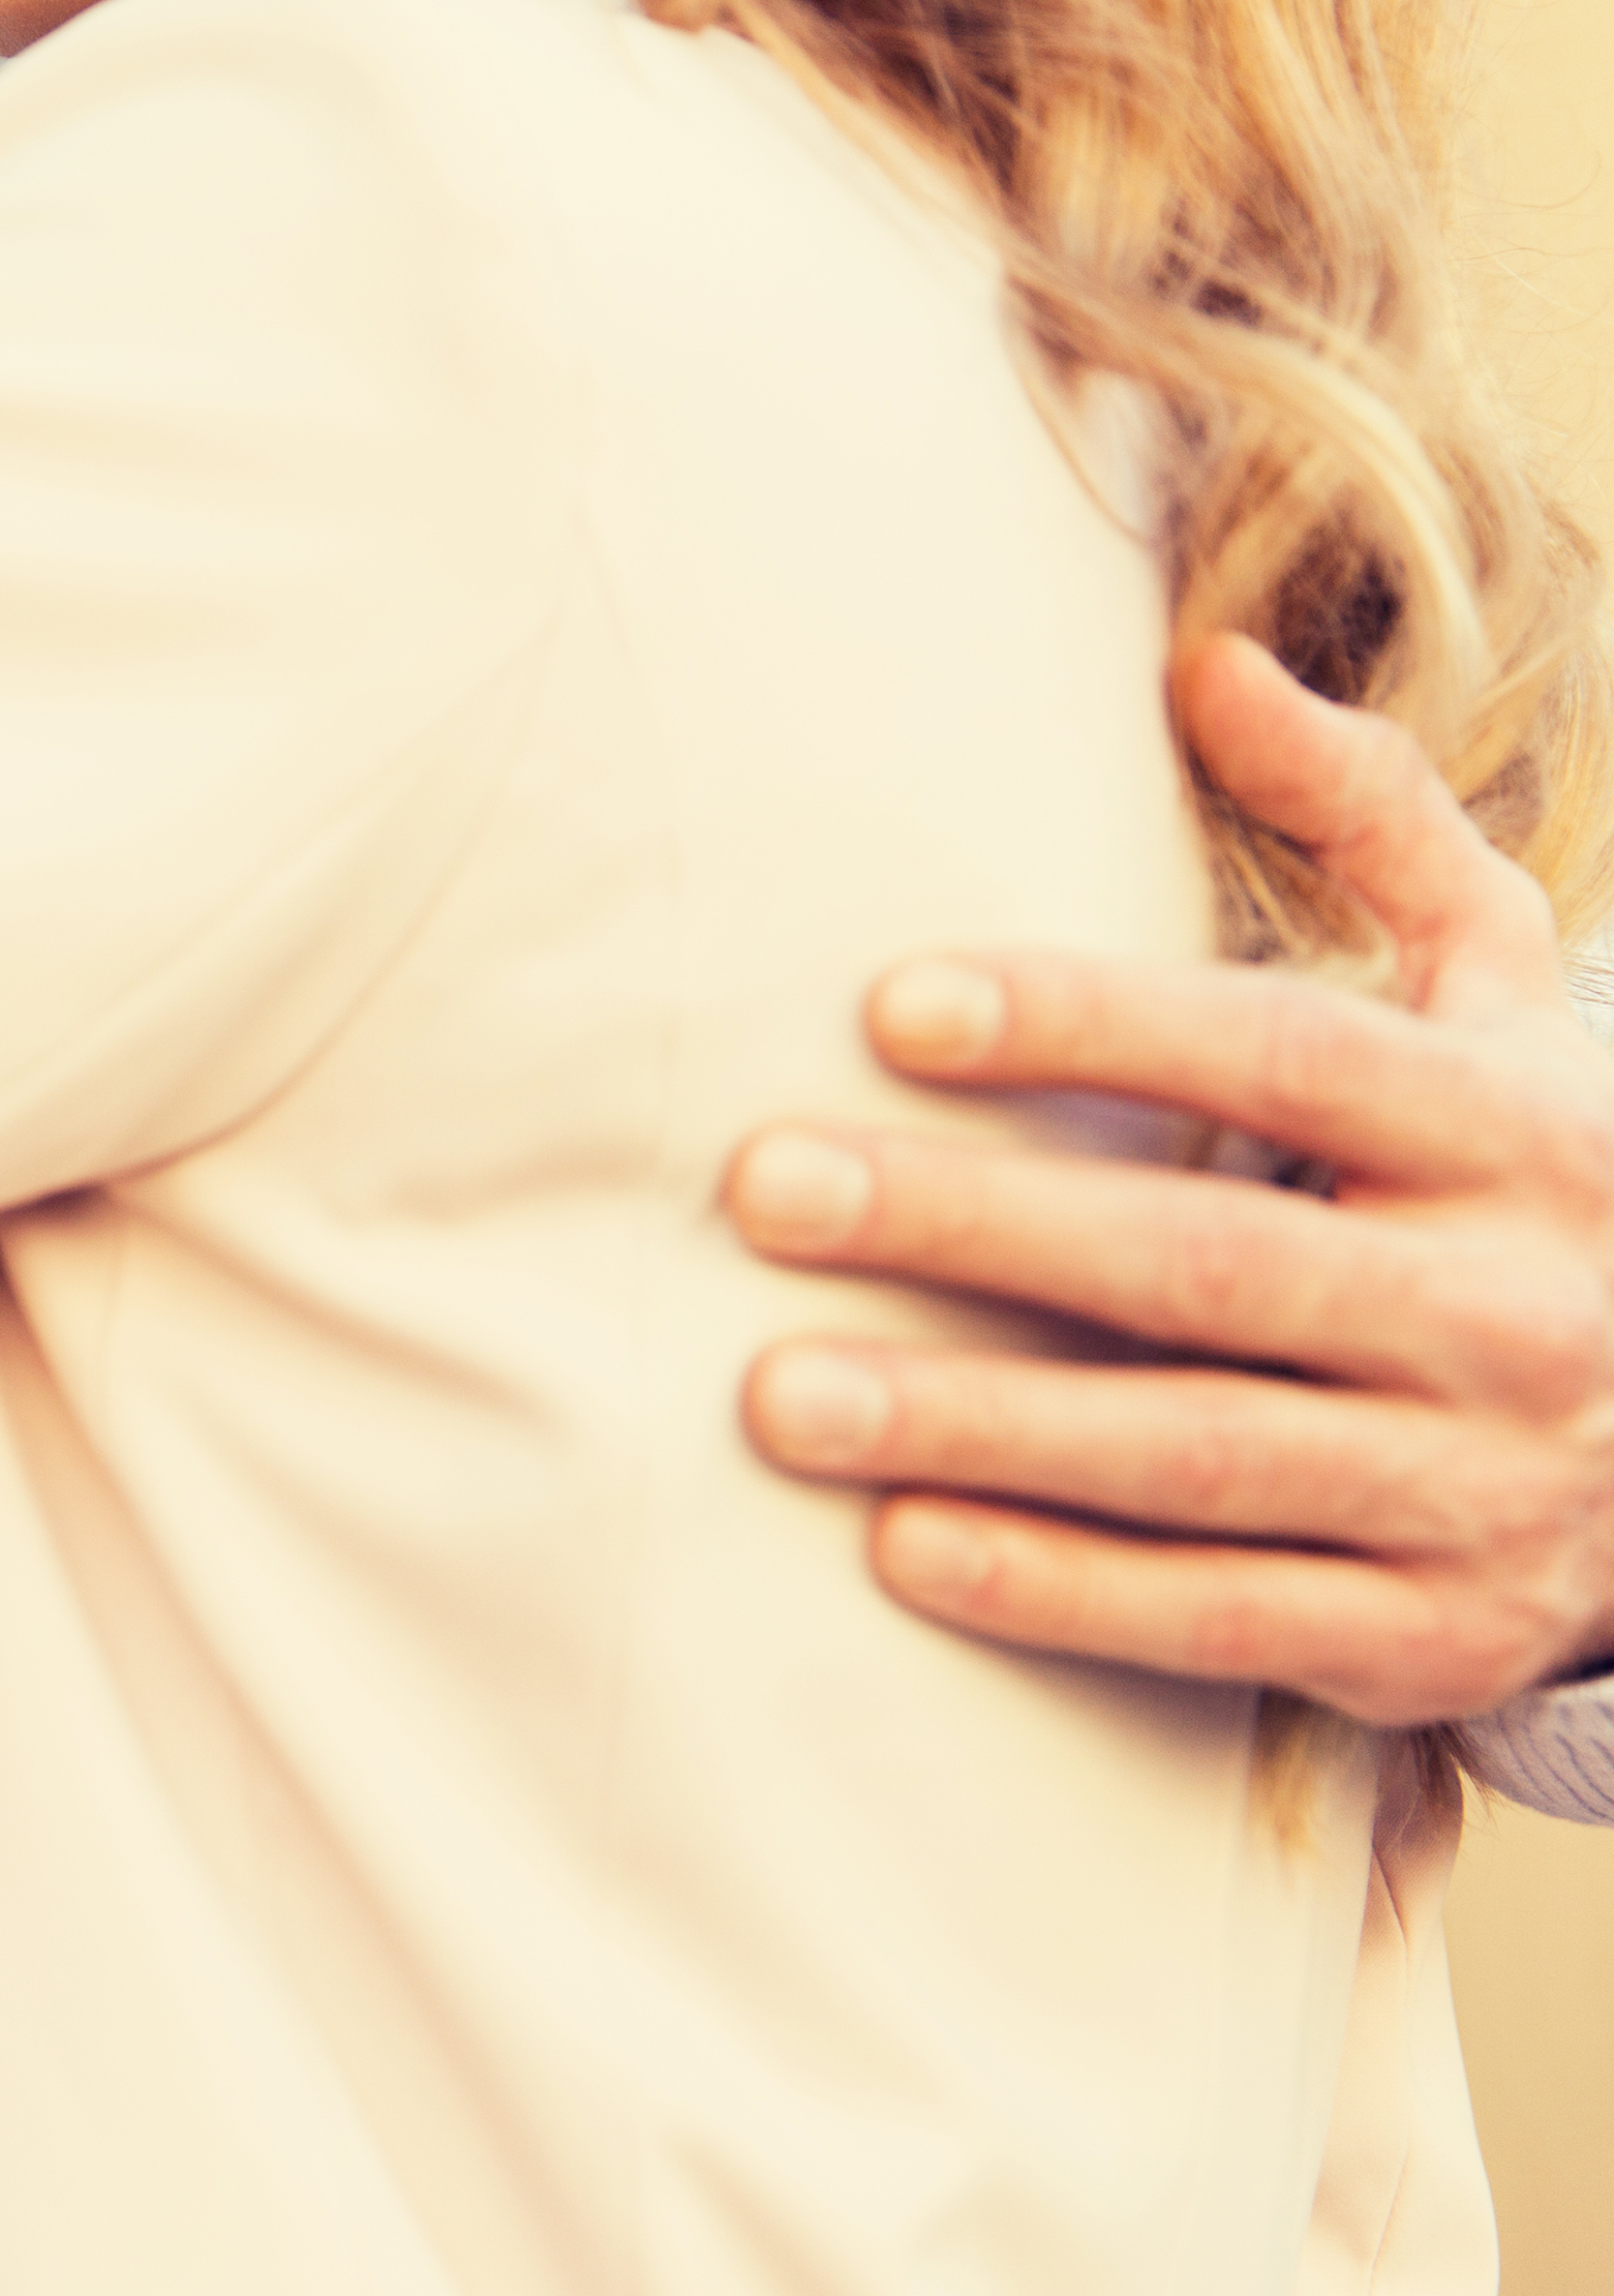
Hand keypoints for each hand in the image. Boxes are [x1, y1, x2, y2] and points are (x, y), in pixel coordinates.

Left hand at [726, 635, 1613, 1726]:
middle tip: (761, 1190)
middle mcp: (1516, 1310)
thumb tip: (1207, 658)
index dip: (1088, 1025)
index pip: (1284, 1058)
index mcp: (1520, 1132)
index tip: (885, 1002)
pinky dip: (1062, 1590)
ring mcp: (1485, 1487)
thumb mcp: (1509, 988)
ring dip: (978, 1427)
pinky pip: (1229, 1620)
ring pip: (1200, 1454)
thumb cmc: (1545, 1167)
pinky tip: (900, 1548)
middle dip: (974, 1227)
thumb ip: (1372, 818)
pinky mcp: (1441, 1638)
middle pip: (1211, 1261)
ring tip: (774, 1394)